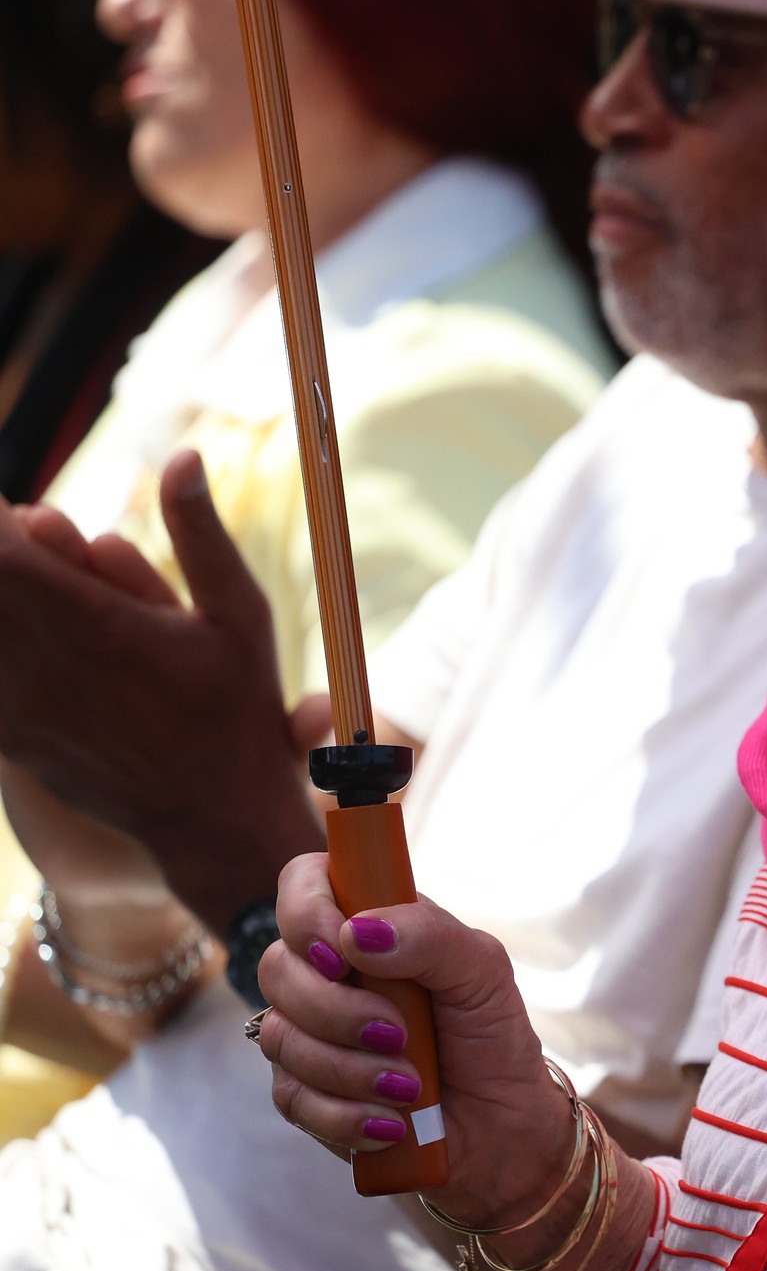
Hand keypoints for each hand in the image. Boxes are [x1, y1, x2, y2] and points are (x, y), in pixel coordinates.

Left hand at [0, 450, 319, 929]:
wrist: (210, 814)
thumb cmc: (235, 710)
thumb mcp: (240, 614)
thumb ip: (201, 533)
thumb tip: (183, 456)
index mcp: (98, 623)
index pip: (4, 549)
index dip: (0, 523)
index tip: (19, 511)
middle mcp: (43, 662)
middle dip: (3, 549)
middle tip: (28, 529)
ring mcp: (16, 703)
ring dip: (3, 596)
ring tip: (35, 577)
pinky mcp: (8, 733)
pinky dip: (2, 646)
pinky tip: (30, 636)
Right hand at [257, 853, 573, 1226]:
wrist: (500, 1125)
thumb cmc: (490, 1035)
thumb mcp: (482, 972)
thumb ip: (429, 935)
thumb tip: (360, 930)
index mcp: (371, 926)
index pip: (304, 882)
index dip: (307, 912)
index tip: (344, 953)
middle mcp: (331, 973)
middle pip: (278, 966)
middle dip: (336, 1009)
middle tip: (400, 1034)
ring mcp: (310, 1032)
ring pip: (280, 1036)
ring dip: (350, 1068)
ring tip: (410, 1086)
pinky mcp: (305, 1091)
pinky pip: (291, 1097)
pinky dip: (345, 1113)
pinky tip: (391, 1123)